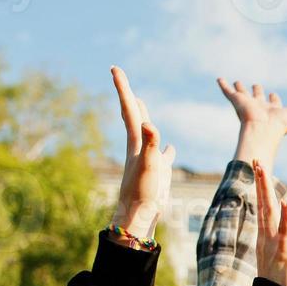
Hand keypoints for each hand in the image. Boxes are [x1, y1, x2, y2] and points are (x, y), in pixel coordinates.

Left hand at [111, 67, 174, 240]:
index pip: (129, 109)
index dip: (122, 88)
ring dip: (144, 116)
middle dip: (128, 96)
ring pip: (145, 132)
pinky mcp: (157, 173)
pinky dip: (166, 149)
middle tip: (120, 78)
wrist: (138, 216)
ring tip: (141, 103)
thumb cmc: (142, 193)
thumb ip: (150, 145)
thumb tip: (150, 125)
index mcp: (135, 142)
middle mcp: (139, 148)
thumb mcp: (149, 167)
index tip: (114, 68)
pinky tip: (171, 148)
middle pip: (133, 116)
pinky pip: (162, 155)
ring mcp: (148, 159)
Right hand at [219, 78, 286, 169]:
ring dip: (240, 88)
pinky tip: (219, 79)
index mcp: (272, 111)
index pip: (273, 103)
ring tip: (237, 82)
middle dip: (258, 92)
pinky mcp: (236, 101)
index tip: (274, 95)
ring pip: (243, 94)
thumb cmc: (281, 125)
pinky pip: (228, 91)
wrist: (263, 129)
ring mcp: (247, 104)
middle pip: (258, 97)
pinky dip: (223, 85)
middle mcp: (259, 107)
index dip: (274, 99)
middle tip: (257, 86)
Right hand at [253, 160, 286, 285]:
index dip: (261, 190)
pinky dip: (286, 217)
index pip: (262, 208)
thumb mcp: (276, 263)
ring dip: (267, 191)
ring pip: (270, 212)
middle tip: (257, 161)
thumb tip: (275, 245)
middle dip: (260, 182)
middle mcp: (267, 237)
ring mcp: (273, 243)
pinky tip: (285, 202)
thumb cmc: (279, 285)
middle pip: (263, 204)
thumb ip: (274, 251)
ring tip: (264, 170)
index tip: (259, 171)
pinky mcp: (283, 252)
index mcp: (265, 238)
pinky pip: (285, 232)